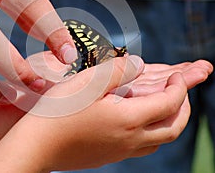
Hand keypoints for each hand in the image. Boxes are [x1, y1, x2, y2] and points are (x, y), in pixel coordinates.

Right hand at [0, 56, 212, 171]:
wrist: (36, 145)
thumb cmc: (58, 111)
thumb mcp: (87, 82)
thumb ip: (118, 70)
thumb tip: (139, 65)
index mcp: (127, 120)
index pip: (169, 102)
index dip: (180, 87)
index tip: (180, 75)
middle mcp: (130, 140)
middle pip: (173, 127)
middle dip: (183, 107)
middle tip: (181, 90)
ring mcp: (120, 152)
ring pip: (160, 139)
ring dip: (170, 120)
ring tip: (164, 104)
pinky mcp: (109, 156)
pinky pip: (143, 146)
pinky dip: (153, 130)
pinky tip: (139, 119)